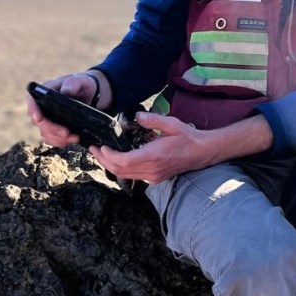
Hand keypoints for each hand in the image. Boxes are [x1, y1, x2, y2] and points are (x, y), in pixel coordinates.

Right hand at [27, 71, 107, 146]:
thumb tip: (65, 91)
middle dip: (52, 129)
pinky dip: (62, 142)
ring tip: (75, 138)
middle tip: (67, 133)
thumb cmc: (83, 84)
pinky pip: (53, 139)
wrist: (90, 94)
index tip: (38, 118)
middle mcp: (42, 107)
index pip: (32, 101)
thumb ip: (73, 82)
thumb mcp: (81, 80)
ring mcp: (48, 119)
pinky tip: (74, 140)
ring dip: (58, 138)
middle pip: (39, 122)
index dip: (33, 110)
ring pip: (45, 133)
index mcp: (44, 92)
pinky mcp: (55, 128)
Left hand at [89, 113, 208, 183]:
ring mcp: (153, 176)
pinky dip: (121, 169)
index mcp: (153, 156)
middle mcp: (151, 170)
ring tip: (101, 154)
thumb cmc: (187, 137)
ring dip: (111, 165)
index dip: (108, 155)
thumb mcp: (171, 123)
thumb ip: (152, 120)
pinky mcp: (154, 179)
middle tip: (93, 149)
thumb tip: (137, 116)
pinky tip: (118, 159)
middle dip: (104, 160)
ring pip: (124, 175)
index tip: (100, 146)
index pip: (123, 161)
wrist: (202, 152)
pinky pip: (133, 176)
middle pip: (119, 170)